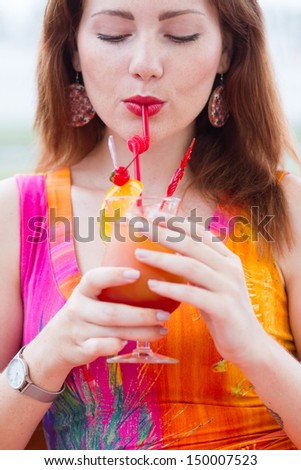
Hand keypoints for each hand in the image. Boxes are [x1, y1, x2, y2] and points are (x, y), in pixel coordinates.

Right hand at [42, 267, 168, 370]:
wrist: (55, 343)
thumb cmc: (85, 312)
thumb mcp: (90, 295)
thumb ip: (111, 284)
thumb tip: (150, 265)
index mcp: (82, 291)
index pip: (94, 279)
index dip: (114, 275)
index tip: (137, 273)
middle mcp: (78, 309)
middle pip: (112, 312)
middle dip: (141, 315)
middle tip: (164, 314)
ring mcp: (79, 331)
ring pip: (113, 332)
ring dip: (141, 333)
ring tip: (162, 329)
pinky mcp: (80, 350)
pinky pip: (99, 348)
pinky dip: (114, 346)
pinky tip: (131, 344)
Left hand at [135, 218, 267, 368]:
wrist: (249, 344)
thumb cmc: (223, 313)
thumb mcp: (211, 285)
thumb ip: (197, 268)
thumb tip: (170, 252)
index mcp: (228, 260)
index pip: (201, 233)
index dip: (178, 223)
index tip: (154, 216)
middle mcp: (230, 269)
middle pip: (193, 245)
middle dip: (164, 234)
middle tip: (140, 228)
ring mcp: (229, 287)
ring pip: (192, 266)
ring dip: (163, 259)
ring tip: (139, 254)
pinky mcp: (224, 308)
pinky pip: (193, 294)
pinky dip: (172, 288)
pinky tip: (152, 285)